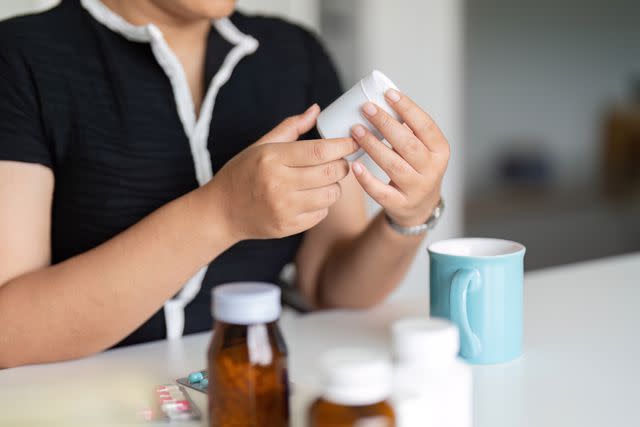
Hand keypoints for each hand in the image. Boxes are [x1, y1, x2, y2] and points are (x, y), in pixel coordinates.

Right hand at [208, 105, 359, 239]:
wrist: (221, 211)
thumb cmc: (242, 174)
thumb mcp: (260, 146)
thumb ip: (290, 128)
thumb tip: (316, 110)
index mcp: (272, 158)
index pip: (320, 150)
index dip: (343, 145)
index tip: (353, 141)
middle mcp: (278, 183)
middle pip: (331, 172)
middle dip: (343, 165)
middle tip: (340, 161)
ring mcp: (284, 208)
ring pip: (331, 194)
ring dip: (335, 186)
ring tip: (323, 180)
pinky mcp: (288, 226)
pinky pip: (322, 213)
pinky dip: (322, 204)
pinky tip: (310, 198)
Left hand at [350, 90, 449, 226]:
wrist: (420, 207)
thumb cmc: (417, 168)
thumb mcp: (422, 149)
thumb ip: (408, 129)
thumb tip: (382, 101)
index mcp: (440, 150)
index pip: (425, 125)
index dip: (408, 108)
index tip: (388, 93)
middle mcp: (432, 170)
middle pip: (408, 144)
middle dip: (385, 124)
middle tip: (366, 108)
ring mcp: (417, 188)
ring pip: (393, 165)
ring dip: (373, 146)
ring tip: (356, 130)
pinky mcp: (400, 204)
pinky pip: (381, 192)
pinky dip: (367, 179)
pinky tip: (355, 165)